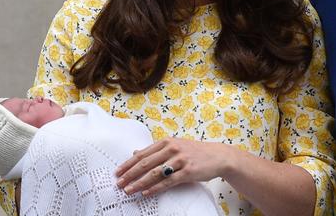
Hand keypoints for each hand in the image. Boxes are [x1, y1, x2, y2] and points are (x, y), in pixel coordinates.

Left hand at [115, 137, 231, 196]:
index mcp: (167, 141)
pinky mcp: (188, 171)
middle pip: (146, 163)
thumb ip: (156, 150)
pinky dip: (155, 188)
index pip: (143, 154)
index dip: (128, 164)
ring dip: (140, 183)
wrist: (218, 156)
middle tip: (119, 183)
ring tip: (129, 190)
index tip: (118, 172)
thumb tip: (135, 152)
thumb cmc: (195, 151)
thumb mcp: (175, 145)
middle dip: (130, 174)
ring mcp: (180, 160)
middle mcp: (172, 148)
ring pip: (155, 173)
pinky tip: (146, 193)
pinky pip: (168, 182)